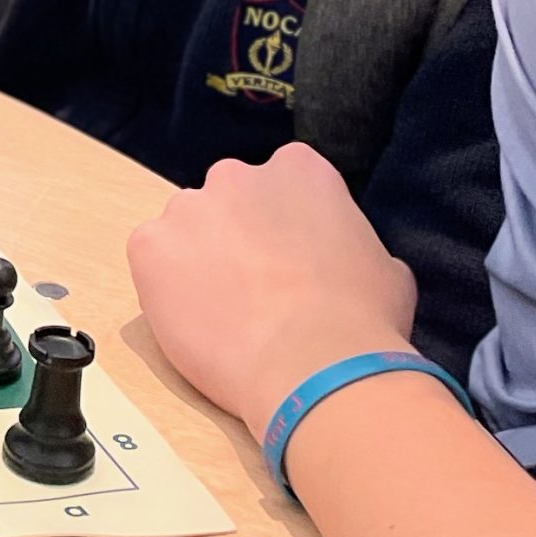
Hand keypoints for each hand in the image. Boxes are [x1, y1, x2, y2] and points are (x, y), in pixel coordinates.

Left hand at [127, 145, 417, 441]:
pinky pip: (151, 261)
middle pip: (227, 204)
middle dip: (236, 240)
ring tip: (226, 315)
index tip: (286, 260)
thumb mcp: (386, 268)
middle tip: (254, 290)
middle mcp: (237, 176)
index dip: (281, 227)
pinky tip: (198, 321)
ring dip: (198, 263)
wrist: (315, 367)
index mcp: (298, 169)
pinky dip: (164, 287)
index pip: (279, 185)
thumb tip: (350, 259)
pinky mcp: (149, 246)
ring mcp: (189, 208)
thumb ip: (353, 244)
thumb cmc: (360, 323)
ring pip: (186, 232)